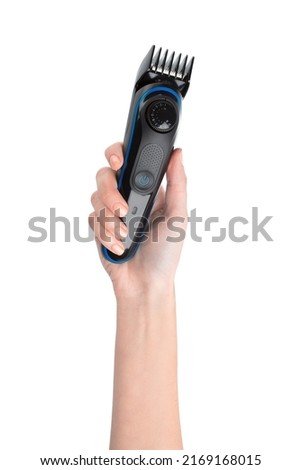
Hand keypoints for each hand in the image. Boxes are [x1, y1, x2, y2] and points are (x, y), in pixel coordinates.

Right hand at [90, 142, 186, 299]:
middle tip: (123, 210)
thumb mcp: (178, 216)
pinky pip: (92, 220)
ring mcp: (111, 211)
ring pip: (96, 197)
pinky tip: (120, 247)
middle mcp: (127, 196)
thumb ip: (177, 183)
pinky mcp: (98, 227)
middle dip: (111, 192)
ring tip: (126, 235)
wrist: (146, 283)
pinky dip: (106, 235)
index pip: (127, 158)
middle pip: (104, 175)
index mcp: (146, 188)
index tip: (118, 161)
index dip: (117, 152)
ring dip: (111, 220)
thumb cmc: (166, 252)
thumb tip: (178, 153)